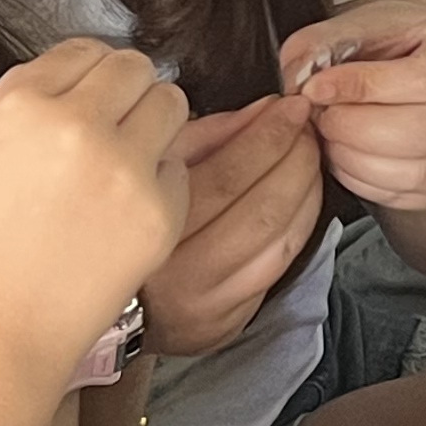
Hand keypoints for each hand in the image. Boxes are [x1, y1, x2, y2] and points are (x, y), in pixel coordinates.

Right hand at [0, 39, 189, 374]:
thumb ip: (41, 105)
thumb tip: (101, 80)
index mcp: (18, 100)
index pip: (83, 50)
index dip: (90, 79)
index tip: (88, 104)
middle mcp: (72, 121)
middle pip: (134, 68)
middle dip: (130, 95)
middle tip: (114, 134)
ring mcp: (121, 164)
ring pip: (172, 103)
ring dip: (155, 127)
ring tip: (125, 168)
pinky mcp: (157, 209)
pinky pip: (181, 167)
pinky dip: (162, 183)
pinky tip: (125, 215)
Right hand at [138, 97, 324, 355]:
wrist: (115, 299)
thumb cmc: (133, 217)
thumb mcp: (154, 165)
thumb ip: (209, 135)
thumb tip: (264, 111)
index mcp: (153, 224)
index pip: (228, 176)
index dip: (269, 136)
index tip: (291, 105)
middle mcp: (179, 271)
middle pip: (262, 208)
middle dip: (297, 159)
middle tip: (308, 127)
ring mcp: (208, 301)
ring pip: (280, 240)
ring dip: (307, 189)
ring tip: (310, 155)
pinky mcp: (228, 320)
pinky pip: (280, 265)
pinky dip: (302, 223)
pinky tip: (304, 195)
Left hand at [284, 6, 425, 211]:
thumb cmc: (409, 43)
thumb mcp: (369, 22)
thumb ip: (326, 42)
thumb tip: (298, 78)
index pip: (423, 81)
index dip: (364, 89)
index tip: (317, 88)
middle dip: (358, 130)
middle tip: (322, 116)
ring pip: (420, 173)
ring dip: (360, 161)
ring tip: (332, 137)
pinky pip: (415, 197)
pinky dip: (370, 184)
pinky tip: (349, 159)